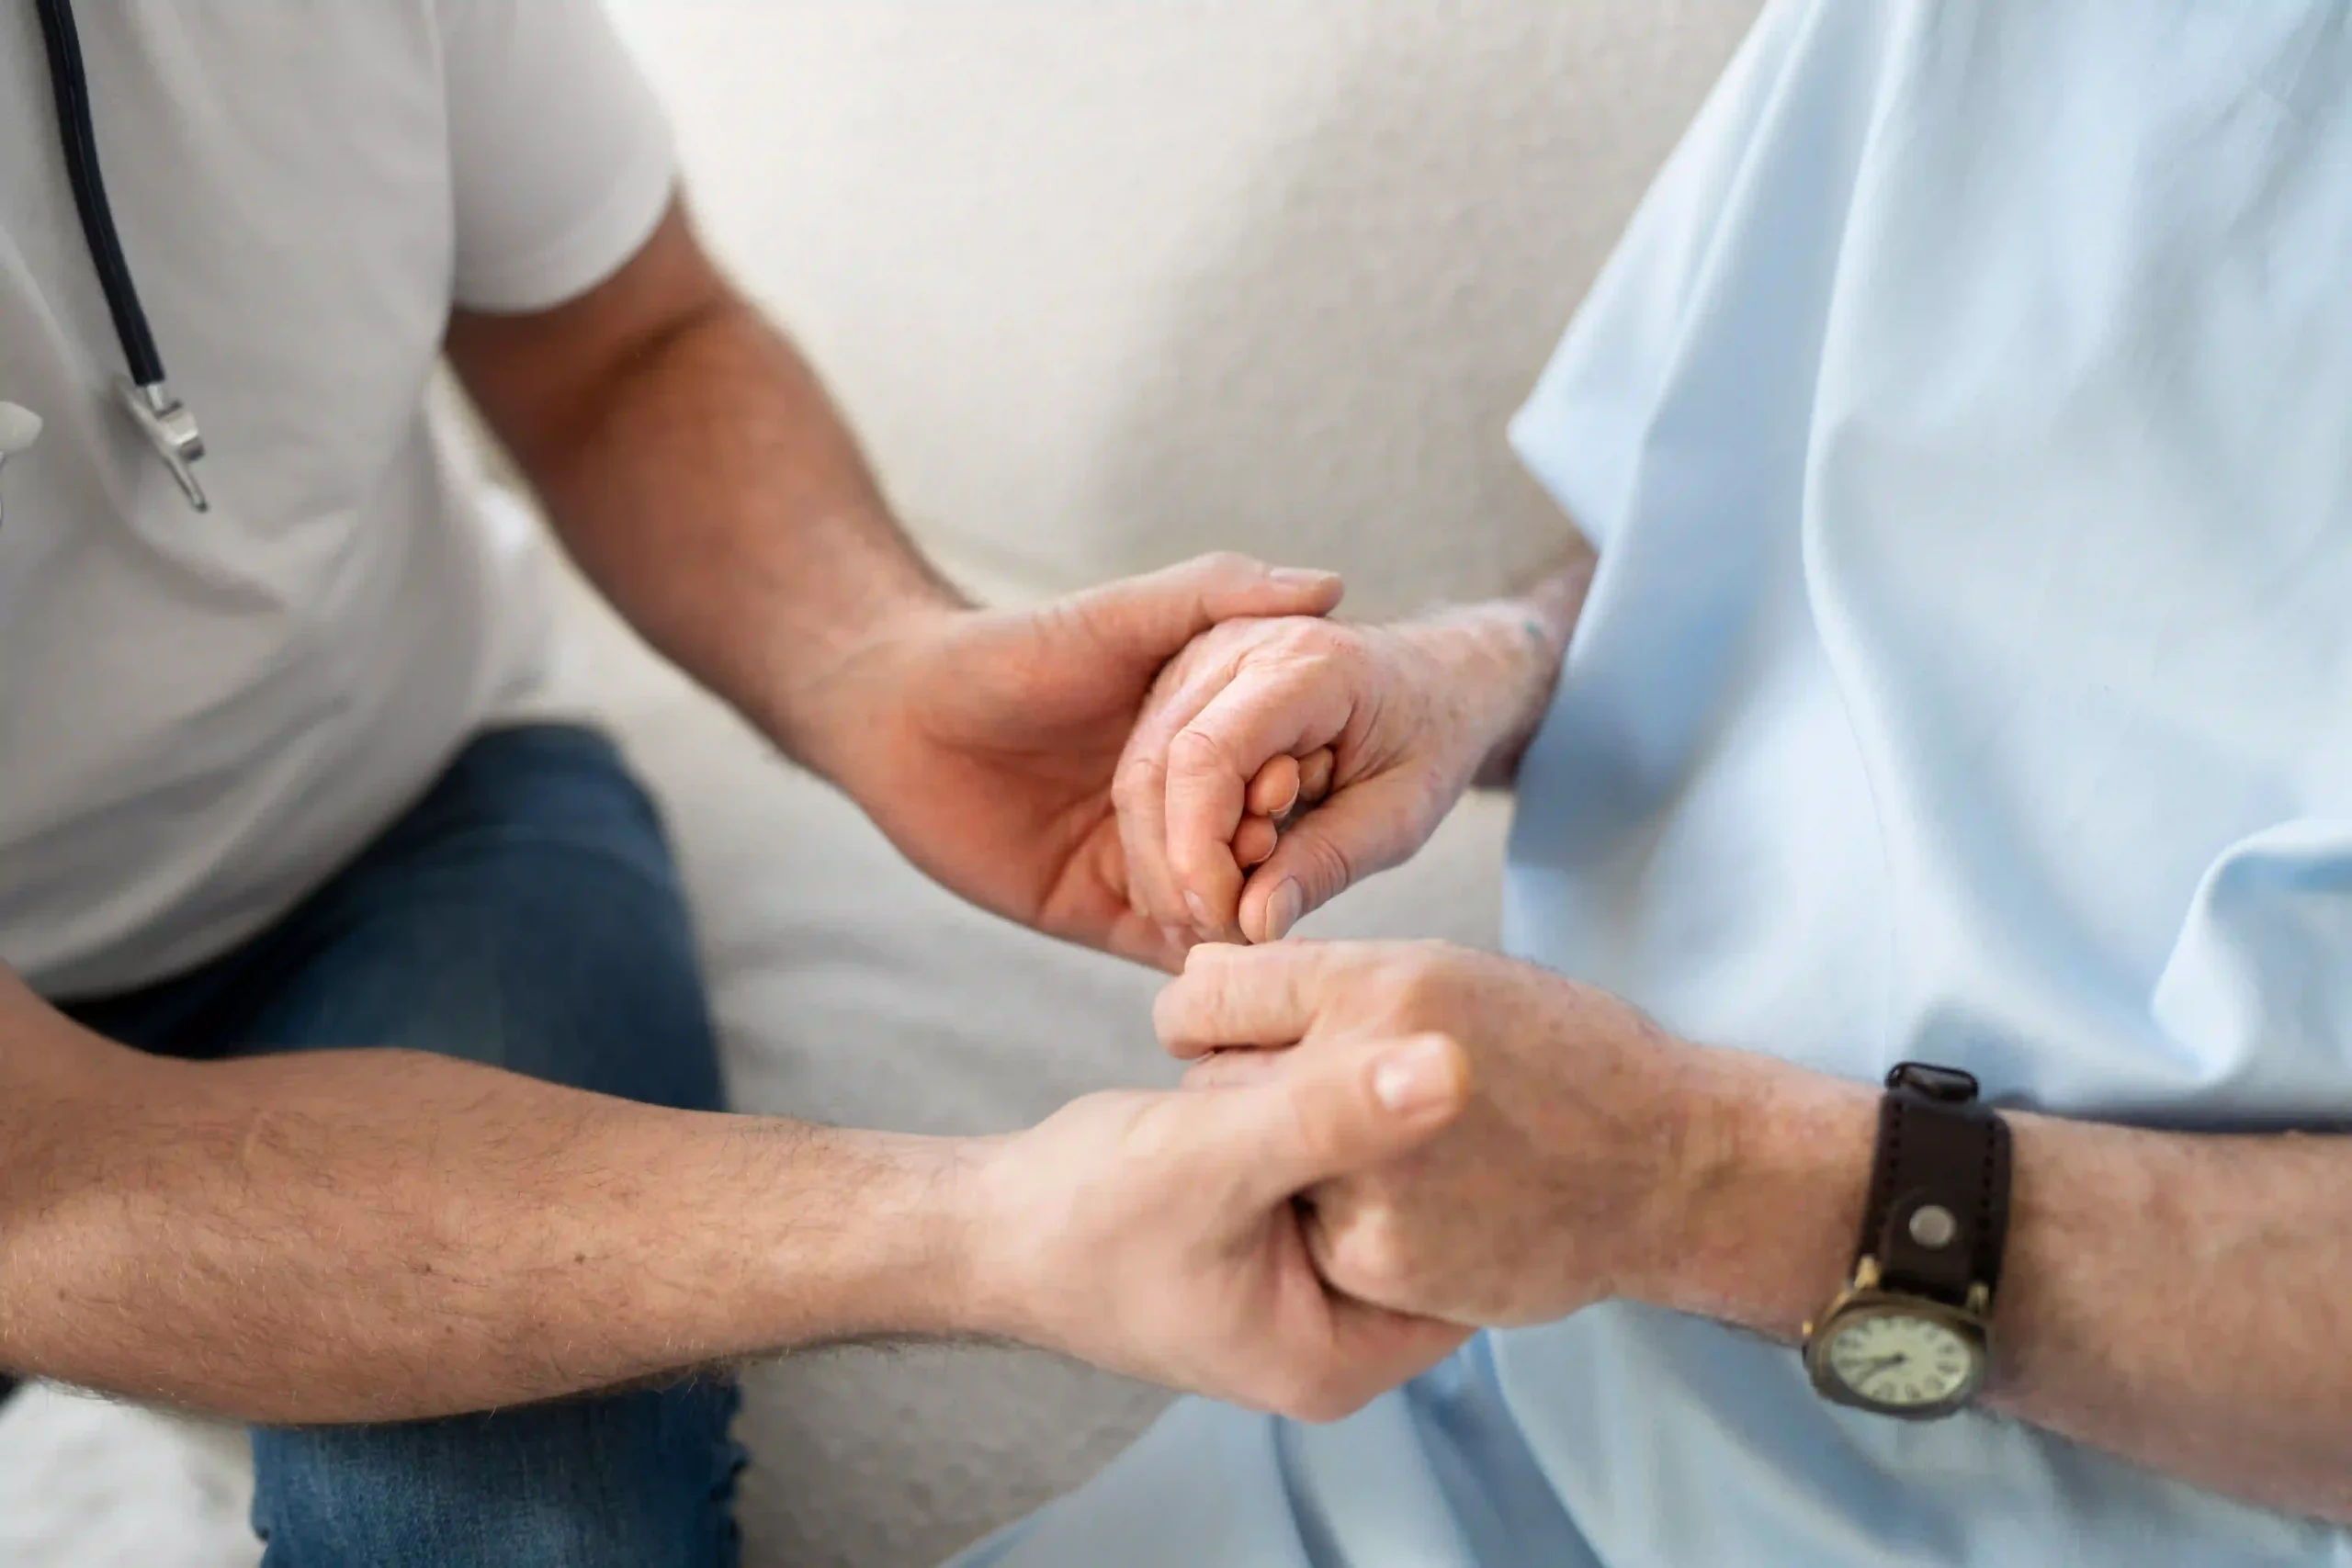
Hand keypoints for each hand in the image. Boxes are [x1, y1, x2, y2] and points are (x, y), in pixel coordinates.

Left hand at [802, 554, 1344, 967]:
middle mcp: (1187, 803)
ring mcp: (1146, 861)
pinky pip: (1162, 949)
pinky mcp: (1098, 911)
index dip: (1301, 784)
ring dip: (1241, 913)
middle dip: (1277, 858)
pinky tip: (1212, 955)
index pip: (1285, 775)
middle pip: (1263, 849)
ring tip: (1246, 909)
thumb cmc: (1011, 652)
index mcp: (1207, 736)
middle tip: (1265, 853)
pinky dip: (1193, 958)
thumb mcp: (1121, 617)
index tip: (1300, 786)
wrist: (895, 713)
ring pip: (1222, 906)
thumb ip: (1215, 594)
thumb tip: (1329, 586)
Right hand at [964, 1028, 1474, 1419]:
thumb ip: (1330, 1113)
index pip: (1470, 1261)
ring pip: (1381, 1187)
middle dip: (1416, 1134)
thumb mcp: (1217, 1154)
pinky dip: (1322, 1118)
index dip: (1477, 1162)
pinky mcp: (1275, 1243)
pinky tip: (1301, 1064)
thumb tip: (1455, 1069)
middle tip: (1409, 1044)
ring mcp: (1305, 1291)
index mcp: (1343, 1358)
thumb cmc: (1082, 1213)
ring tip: (1342, 1053)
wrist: (983, 1226)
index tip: (1474, 1067)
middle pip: (1430, 1222)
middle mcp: (1336, 1337)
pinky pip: (1335, 1173)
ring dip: (1364, 1115)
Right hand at [1113, 603, 1560, 947]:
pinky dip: (1171, 837)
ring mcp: (1198, 659)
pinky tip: (1218, 874)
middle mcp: (1234, 646)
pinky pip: (1147, 771)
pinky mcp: (1181, 686)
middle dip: (1176, 868)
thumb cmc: (1429, 738)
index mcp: (1303, 662)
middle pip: (1154, 768)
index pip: (1206, 756)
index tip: (1226, 921)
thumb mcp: (1402, 813)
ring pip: (1138, 774)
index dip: (1198, 851)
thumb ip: (1328, 863)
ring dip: (1168, 858)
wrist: (1436, 678)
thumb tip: (1251, 924)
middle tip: (1227, 930)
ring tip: (1232, 904)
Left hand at [1156, 940, 1794, 1327]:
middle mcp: (1365, 1074)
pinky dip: (1333, 1223)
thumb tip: (1194, 987)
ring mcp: (1368, 1177)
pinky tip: (1411, 1207)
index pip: (1205, 996)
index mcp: (1382, 987)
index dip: (1214, 1018)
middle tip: (1325, 1099)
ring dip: (1286, 1162)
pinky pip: (1302, 1233)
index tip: (1236, 1034)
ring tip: (1385, 1153)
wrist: (1665, 1167)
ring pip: (1252, 1165)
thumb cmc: (1554, 1054)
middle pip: (1212, 1083)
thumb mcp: (1446, 974)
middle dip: (1248, 1089)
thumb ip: (1321, 984)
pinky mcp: (1377, 1259)